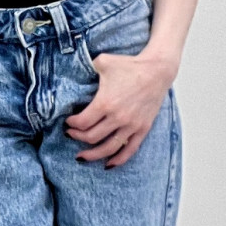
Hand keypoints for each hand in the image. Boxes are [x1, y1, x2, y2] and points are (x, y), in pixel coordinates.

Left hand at [65, 52, 171, 167]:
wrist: (157, 70)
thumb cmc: (129, 65)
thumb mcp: (103, 62)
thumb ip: (87, 68)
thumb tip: (75, 71)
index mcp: (105, 103)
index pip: (82, 123)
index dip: (72, 124)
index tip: (68, 122)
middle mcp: (118, 117)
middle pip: (91, 137)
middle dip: (77, 138)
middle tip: (71, 135)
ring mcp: (131, 125)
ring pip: (108, 148)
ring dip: (92, 155)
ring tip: (81, 157)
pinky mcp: (143, 128)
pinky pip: (129, 150)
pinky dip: (118, 160)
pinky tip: (108, 164)